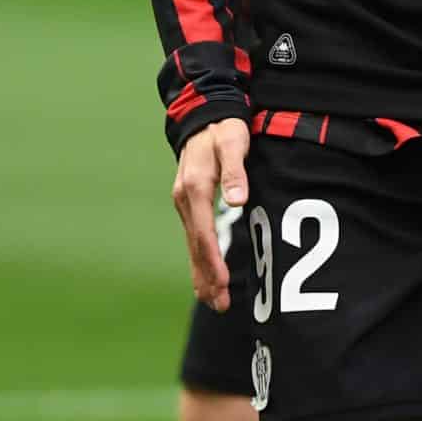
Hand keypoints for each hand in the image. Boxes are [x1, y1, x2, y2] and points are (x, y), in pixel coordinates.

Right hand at [171, 118, 250, 310]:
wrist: (205, 115)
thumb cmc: (224, 129)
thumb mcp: (233, 143)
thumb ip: (236, 171)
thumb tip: (237, 201)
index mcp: (195, 188)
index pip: (203, 233)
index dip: (213, 260)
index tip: (223, 283)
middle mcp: (184, 200)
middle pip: (195, 246)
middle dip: (207, 278)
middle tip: (220, 305)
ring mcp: (184, 203)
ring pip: (192, 246)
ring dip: (202, 275)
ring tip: (214, 302)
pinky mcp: (189, 205)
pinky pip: (193, 238)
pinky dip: (199, 260)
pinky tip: (206, 278)